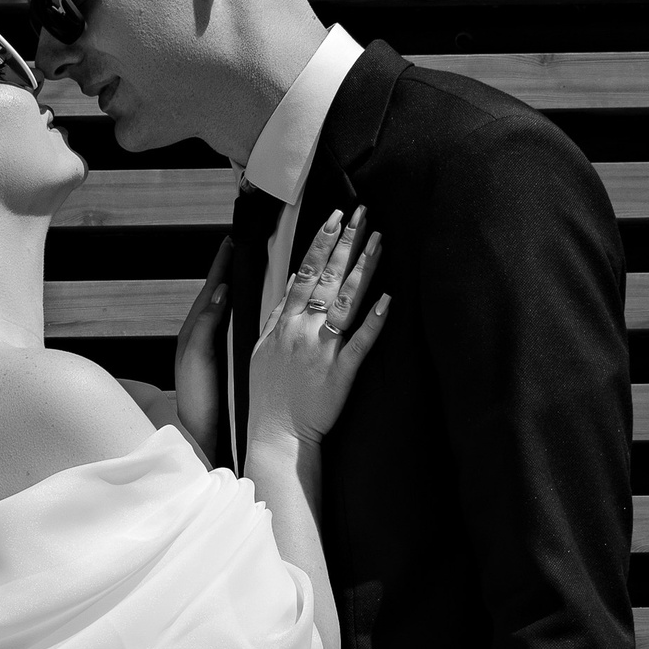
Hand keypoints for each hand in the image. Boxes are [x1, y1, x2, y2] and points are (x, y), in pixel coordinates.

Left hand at [173, 234, 231, 463]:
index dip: (221, 264)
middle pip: (218, 294)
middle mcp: (202, 335)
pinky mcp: (224, 360)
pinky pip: (234, 326)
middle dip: (230, 269)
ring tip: (254, 269)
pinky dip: (244, 310)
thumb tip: (220, 292)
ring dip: (238, 288)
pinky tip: (257, 308)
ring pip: (227, 309)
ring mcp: (214, 348)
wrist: (200, 434)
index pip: (209, 288)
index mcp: (194, 331)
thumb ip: (206, 325)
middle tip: (246, 246)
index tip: (232, 240)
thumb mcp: (197, 358)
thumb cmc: (196, 399)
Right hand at [245, 207, 387, 452]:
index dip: (321, 243)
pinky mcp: (341, 373)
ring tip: (378, 240)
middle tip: (362, 213)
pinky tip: (388, 298)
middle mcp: (302, 330)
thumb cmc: (269, 394)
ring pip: (345, 301)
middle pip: (327, 278)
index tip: (334, 217)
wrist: (276, 434)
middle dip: (346, 242)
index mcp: (283, 323)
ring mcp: (322, 350)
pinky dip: (375, 320)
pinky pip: (361, 342)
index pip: (304, 273)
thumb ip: (275, 316)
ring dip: (364, 268)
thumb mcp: (260, 349)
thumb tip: (290, 286)